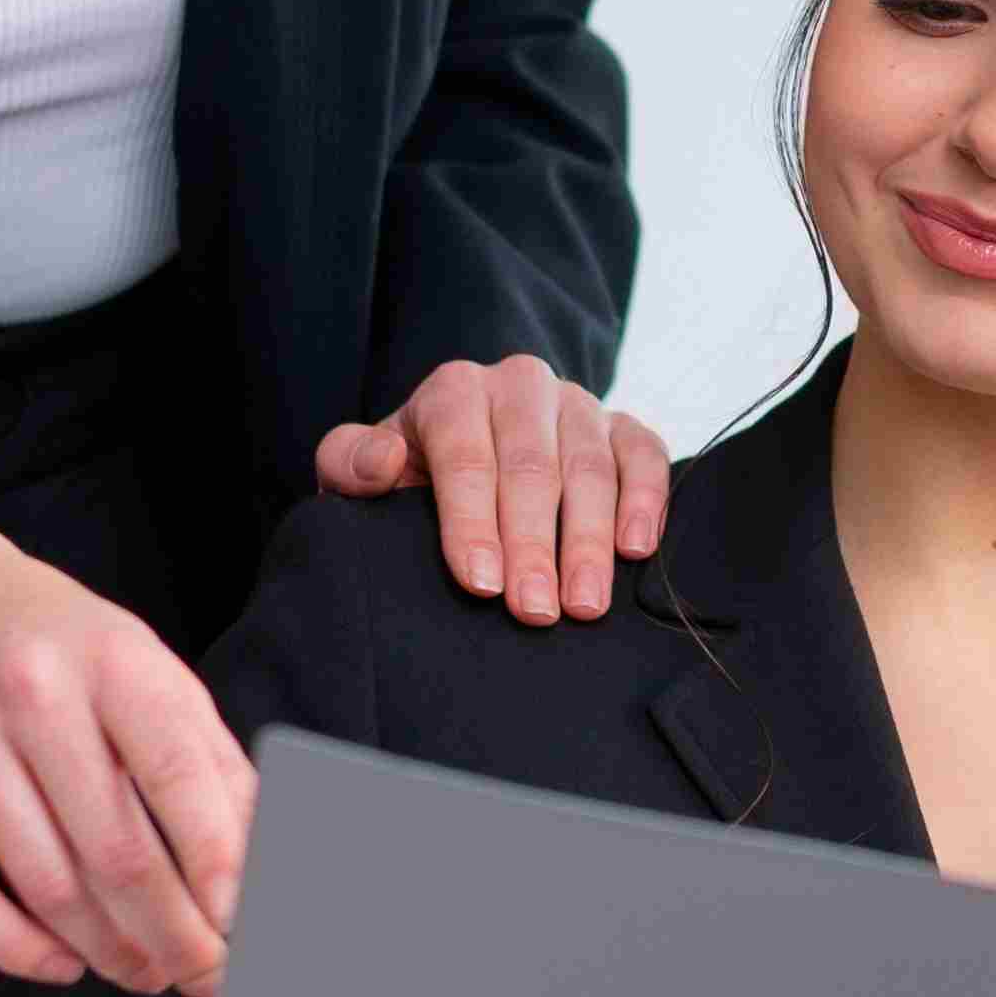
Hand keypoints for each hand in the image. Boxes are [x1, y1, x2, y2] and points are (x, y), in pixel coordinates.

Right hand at [0, 496, 242, 996]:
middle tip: (203, 975)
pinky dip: (15, 947)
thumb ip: (211, 764)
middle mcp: (32, 689)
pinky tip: (62, 963)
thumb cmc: (63, 652)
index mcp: (116, 659)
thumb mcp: (148, 673)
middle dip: (172, 933)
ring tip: (145, 972)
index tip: (242, 926)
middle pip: (115, 849)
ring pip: (44, 881)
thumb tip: (268, 864)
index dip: (216, 863)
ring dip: (106, 949)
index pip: (179, 777)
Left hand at [315, 354, 667, 620]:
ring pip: (592, 465)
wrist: (461, 462)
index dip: (473, 522)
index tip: (481, 585)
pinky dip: (646, 500)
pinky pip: (644, 453)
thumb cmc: (409, 479)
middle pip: (532, 466)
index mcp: (454, 391)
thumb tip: (384, 462)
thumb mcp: (359, 471)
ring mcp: (577, 403)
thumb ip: (350, 464)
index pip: (466, 455)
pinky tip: (635, 550)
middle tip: (535, 612)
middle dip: (534, 545)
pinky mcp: (622, 425)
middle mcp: (520, 385)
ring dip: (590, 540)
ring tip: (585, 606)